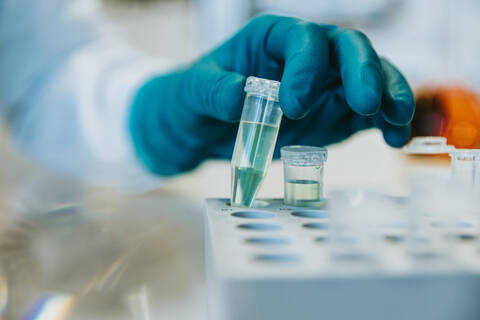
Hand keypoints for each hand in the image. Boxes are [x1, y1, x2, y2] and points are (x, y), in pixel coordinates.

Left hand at [130, 15, 414, 174]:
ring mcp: (325, 85)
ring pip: (369, 77)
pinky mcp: (334, 114)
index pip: (302, 39)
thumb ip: (213, 91)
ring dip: (389, 95)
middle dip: (363, 73)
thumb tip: (237, 96)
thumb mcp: (192, 92)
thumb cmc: (196, 99)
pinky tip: (396, 140)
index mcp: (271, 39)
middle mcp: (306, 57)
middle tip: (364, 104)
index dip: (306, 66)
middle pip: (348, 49)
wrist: (204, 127)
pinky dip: (385, 123)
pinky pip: (368, 113)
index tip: (293, 106)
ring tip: (396, 123)